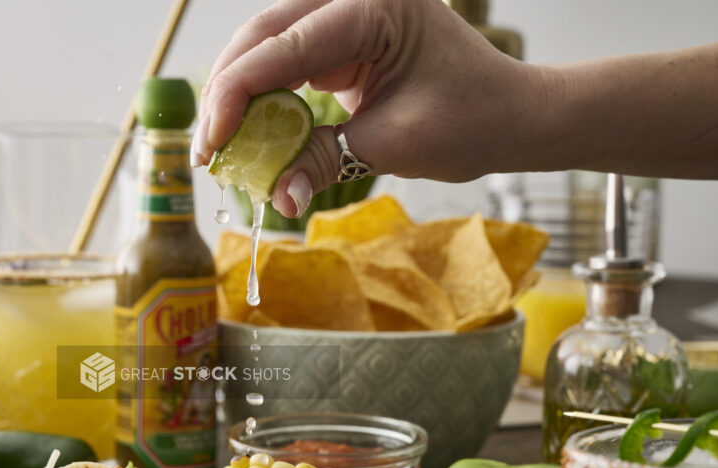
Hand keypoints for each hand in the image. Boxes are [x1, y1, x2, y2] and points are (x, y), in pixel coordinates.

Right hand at [192, 0, 545, 216]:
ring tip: (218, 149)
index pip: (286, 46)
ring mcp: (345, 15)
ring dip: (239, 96)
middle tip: (206, 152)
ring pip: (266, 46)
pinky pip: (286, 63)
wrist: (511, 114)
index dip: (238, 94)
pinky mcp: (341, 40)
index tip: (211, 144)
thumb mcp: (394, 144)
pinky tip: (246, 134)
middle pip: (263, 35)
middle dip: (228, 94)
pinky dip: (264, 99)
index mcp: (375, 4)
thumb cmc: (472, 120)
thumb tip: (276, 198)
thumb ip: (325, 161)